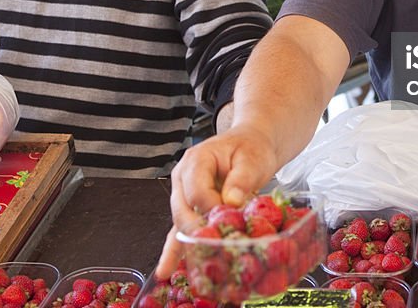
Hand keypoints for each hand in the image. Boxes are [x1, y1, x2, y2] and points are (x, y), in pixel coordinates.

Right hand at [156, 125, 278, 279]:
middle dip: (196, 231)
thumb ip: (241, 179)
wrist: (251, 145)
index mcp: (196, 160)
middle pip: (182, 209)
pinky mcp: (191, 207)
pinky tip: (165, 270)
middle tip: (213, 248)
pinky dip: (175, 249)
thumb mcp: (251, 159)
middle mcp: (183, 177)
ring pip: (179, 222)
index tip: (232, 218)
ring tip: (172, 271)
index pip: (197, 191)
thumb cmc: (251, 149)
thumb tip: (232, 202)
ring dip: (183, 244)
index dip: (212, 209)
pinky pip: (181, 228)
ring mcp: (184, 193)